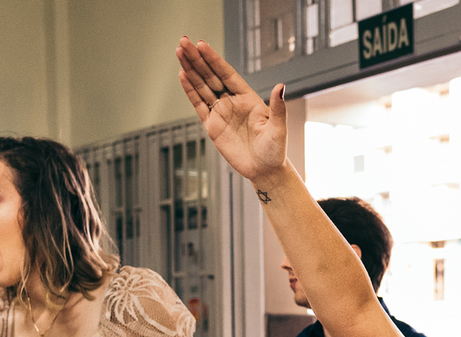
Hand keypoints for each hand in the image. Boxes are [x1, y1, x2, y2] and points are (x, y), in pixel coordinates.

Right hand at [176, 37, 286, 184]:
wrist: (265, 171)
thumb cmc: (275, 150)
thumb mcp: (278, 128)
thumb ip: (278, 107)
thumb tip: (281, 87)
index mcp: (248, 98)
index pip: (227, 74)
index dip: (214, 60)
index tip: (201, 45)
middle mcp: (233, 102)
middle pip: (211, 75)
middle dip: (197, 59)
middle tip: (183, 41)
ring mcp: (221, 113)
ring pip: (202, 87)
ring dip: (190, 70)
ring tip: (179, 53)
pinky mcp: (212, 126)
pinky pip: (199, 105)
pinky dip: (190, 91)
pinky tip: (182, 76)